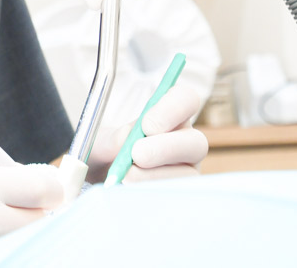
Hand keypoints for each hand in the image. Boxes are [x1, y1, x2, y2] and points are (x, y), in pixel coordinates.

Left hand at [87, 84, 206, 183]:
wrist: (100, 180)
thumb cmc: (107, 153)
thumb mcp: (103, 142)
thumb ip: (114, 138)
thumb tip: (128, 140)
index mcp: (171, 115)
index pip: (187, 99)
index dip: (172, 109)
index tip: (147, 125)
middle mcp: (185, 142)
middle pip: (196, 141)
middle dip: (165, 149)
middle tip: (137, 154)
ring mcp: (187, 171)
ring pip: (187, 173)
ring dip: (153, 175)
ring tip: (126, 177)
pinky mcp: (181, 195)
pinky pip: (176, 196)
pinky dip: (152, 193)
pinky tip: (133, 192)